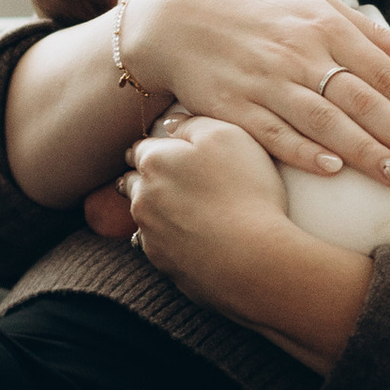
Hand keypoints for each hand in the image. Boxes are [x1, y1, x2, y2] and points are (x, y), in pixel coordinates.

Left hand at [118, 110, 375, 372]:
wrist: (256, 260)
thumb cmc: (247, 191)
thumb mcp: (229, 136)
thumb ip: (194, 123)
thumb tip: (172, 123)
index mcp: (153, 162)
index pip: (140, 149)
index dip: (157, 149)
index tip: (168, 153)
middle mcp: (141, 198)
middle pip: (133, 183)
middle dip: (146, 181)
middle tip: (173, 181)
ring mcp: (149, 235)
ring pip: (143, 217)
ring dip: (155, 212)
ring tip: (184, 213)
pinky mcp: (163, 266)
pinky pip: (157, 248)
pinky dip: (168, 242)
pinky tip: (192, 240)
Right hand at [119, 0, 389, 187]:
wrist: (177, 18)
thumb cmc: (258, 14)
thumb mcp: (316, 8)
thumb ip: (372, 34)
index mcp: (325, 26)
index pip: (384, 74)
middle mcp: (298, 53)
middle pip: (362, 102)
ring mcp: (264, 81)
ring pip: (324, 122)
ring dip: (365, 152)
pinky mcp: (232, 106)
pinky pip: (274, 134)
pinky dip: (303, 152)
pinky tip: (333, 171)